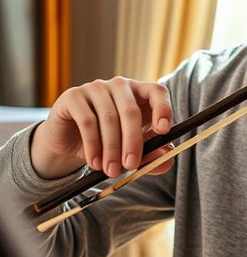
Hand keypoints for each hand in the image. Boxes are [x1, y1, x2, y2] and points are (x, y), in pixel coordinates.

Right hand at [31, 77, 173, 180]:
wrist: (69, 144)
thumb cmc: (106, 143)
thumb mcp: (130, 151)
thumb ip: (150, 155)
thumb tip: (166, 158)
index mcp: (139, 93)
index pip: (157, 91)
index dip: (163, 108)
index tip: (163, 131)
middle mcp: (119, 86)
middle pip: (131, 110)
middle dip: (132, 141)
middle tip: (131, 165)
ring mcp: (95, 88)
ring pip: (109, 117)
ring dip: (111, 148)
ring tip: (111, 170)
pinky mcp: (73, 96)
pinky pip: (87, 120)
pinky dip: (93, 145)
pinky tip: (94, 162)